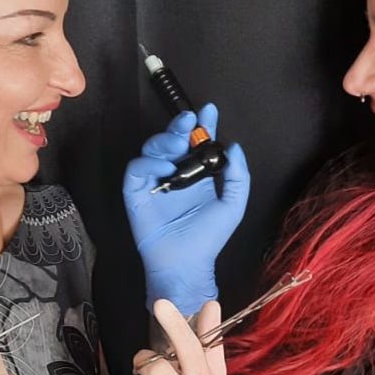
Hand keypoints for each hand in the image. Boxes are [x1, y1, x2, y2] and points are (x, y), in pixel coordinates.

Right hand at [123, 103, 249, 313]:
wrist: (186, 263)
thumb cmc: (209, 237)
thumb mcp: (233, 205)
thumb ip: (238, 176)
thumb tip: (234, 146)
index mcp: (197, 173)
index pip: (198, 142)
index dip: (203, 125)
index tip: (209, 111)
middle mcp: (175, 172)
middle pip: (172, 139)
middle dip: (180, 126)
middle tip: (189, 122)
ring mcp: (154, 181)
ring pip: (152, 148)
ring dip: (164, 141)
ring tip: (177, 144)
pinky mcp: (136, 192)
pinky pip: (137, 169)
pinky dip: (149, 164)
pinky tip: (165, 169)